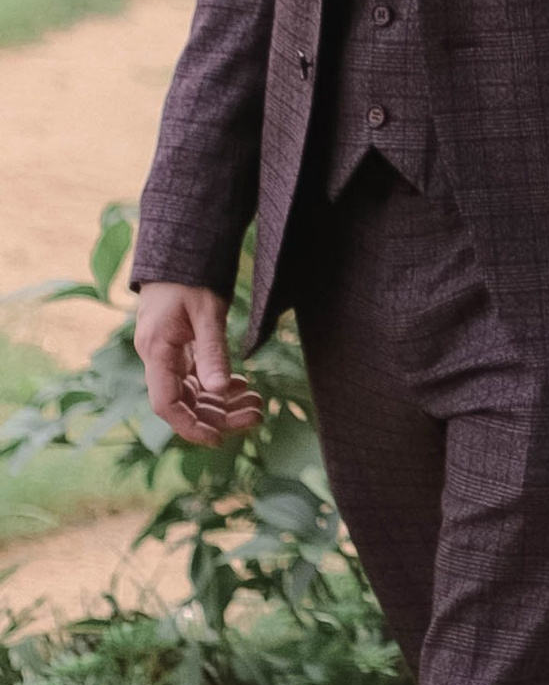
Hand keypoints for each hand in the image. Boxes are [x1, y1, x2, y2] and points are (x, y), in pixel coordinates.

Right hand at [134, 282, 263, 448]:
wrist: (180, 245)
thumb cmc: (190, 273)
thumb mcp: (207, 310)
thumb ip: (212, 350)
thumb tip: (220, 390)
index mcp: (156, 350)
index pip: (166, 404)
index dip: (190, 426)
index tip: (218, 439)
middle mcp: (157, 356)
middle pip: (184, 402)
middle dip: (218, 415)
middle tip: (257, 416)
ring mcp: (167, 352)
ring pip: (193, 392)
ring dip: (222, 403)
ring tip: (256, 404)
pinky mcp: (178, 346)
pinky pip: (196, 376)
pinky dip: (218, 385)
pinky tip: (241, 387)